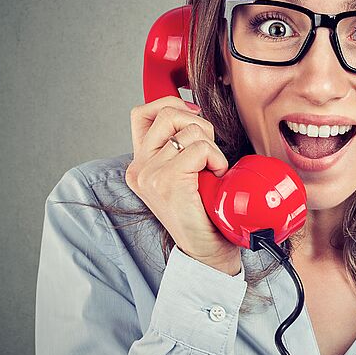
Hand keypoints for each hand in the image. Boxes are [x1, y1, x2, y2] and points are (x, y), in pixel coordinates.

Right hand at [125, 96, 240, 275]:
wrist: (207, 249)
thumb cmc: (203, 211)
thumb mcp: (185, 172)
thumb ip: (178, 146)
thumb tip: (194, 111)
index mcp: (139, 163)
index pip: (143, 112)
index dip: (172, 105)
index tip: (194, 117)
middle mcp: (138, 167)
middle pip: (168, 113)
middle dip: (198, 125)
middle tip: (208, 152)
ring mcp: (149, 174)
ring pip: (190, 131)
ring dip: (211, 147)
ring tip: (212, 171)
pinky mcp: (166, 181)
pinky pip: (200, 148)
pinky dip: (216, 158)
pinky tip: (215, 176)